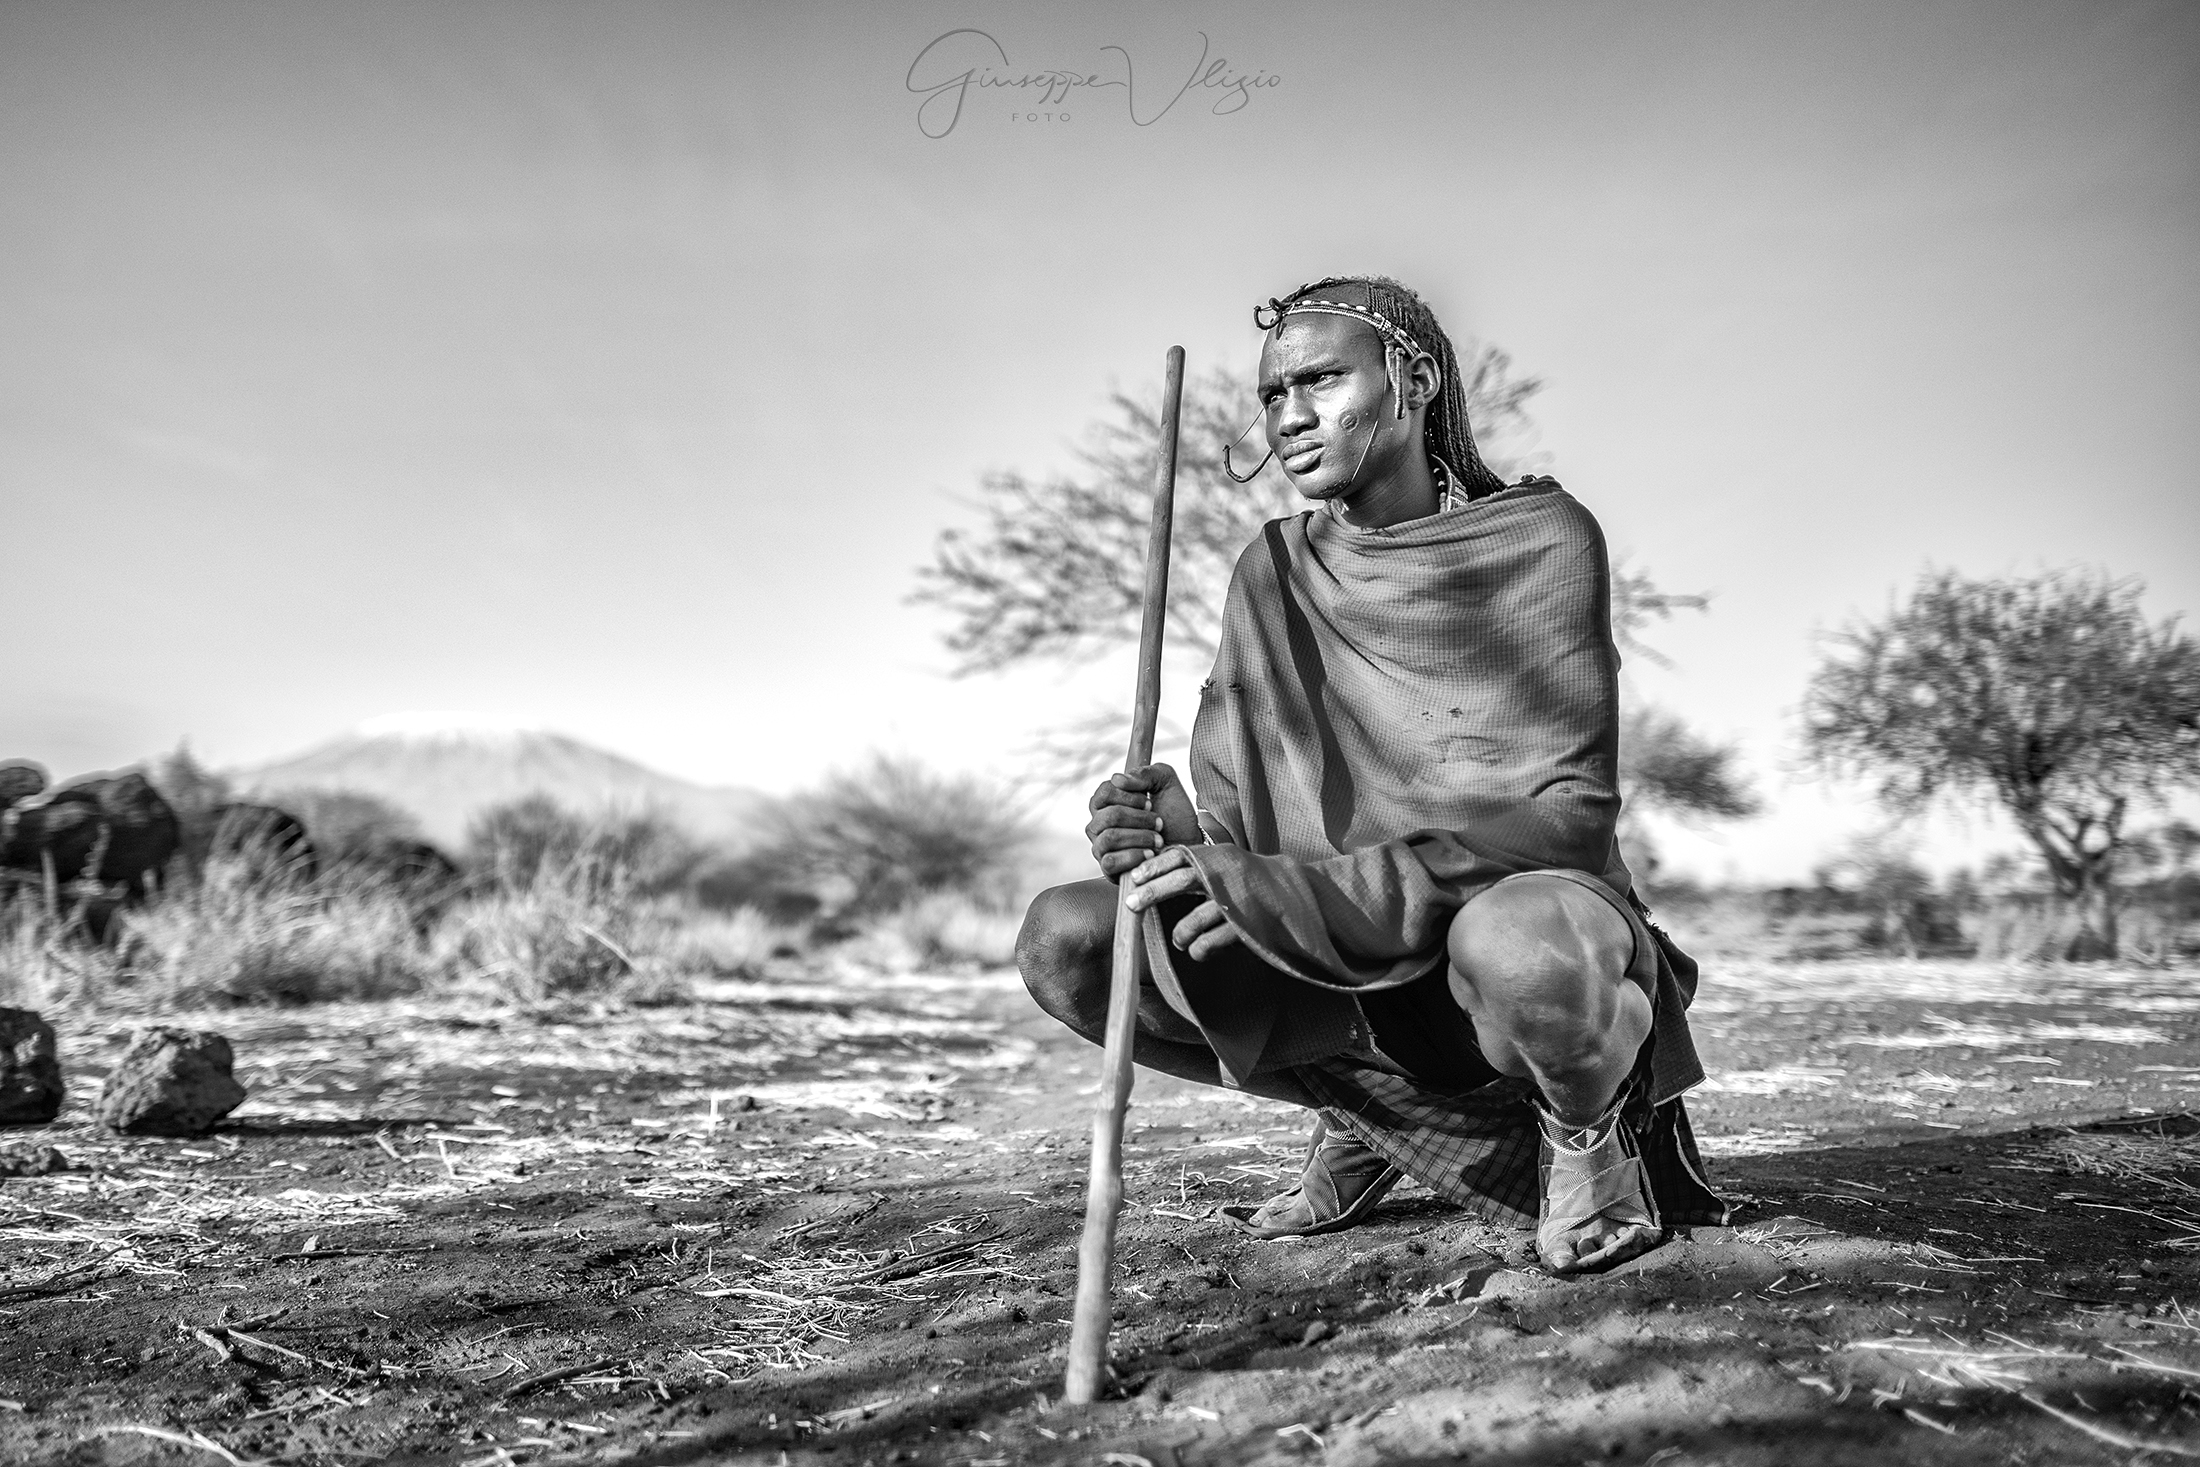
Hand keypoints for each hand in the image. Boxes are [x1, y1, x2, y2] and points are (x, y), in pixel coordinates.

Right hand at [1085, 762, 1202, 879]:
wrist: (1188, 845)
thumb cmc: (1174, 814)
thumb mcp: (1166, 783)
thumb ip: (1145, 773)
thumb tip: (1119, 779)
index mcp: (1108, 802)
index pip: (1104, 792)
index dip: (1129, 796)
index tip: (1150, 801)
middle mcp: (1099, 824)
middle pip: (1108, 815)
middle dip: (1140, 818)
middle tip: (1159, 822)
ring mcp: (1101, 847)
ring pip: (1109, 838)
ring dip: (1140, 837)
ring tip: (1158, 839)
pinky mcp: (1109, 868)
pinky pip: (1110, 861)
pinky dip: (1133, 856)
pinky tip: (1150, 854)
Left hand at [1123, 845, 1243, 960]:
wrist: (1299, 898)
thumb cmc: (1255, 881)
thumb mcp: (1230, 860)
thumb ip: (1203, 858)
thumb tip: (1164, 858)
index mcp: (1220, 857)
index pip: (1181, 855)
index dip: (1154, 865)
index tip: (1134, 877)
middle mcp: (1228, 876)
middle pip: (1183, 881)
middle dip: (1153, 893)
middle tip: (1131, 905)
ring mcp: (1237, 904)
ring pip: (1194, 920)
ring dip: (1180, 934)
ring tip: (1180, 940)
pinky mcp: (1245, 930)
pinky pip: (1209, 944)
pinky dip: (1199, 950)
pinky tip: (1199, 951)